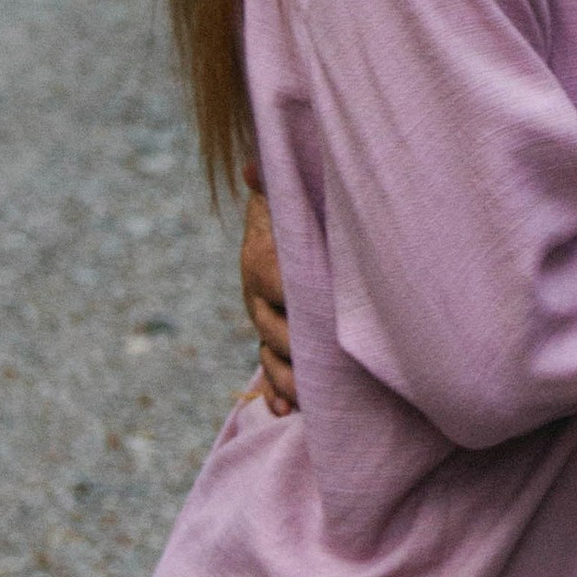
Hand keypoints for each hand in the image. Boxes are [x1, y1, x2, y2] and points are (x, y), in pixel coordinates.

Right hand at [240, 177, 295, 413]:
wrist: (286, 217)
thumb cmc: (300, 203)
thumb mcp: (289, 192)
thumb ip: (272, 183)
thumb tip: (250, 166)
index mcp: (262, 261)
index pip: (274, 286)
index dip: (292, 304)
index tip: (318, 321)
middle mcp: (258, 296)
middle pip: (273, 330)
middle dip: (295, 351)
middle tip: (326, 370)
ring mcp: (265, 320)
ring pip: (269, 355)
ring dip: (285, 380)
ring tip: (305, 401)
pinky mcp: (275, 337)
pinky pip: (269, 369)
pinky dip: (274, 391)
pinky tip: (282, 410)